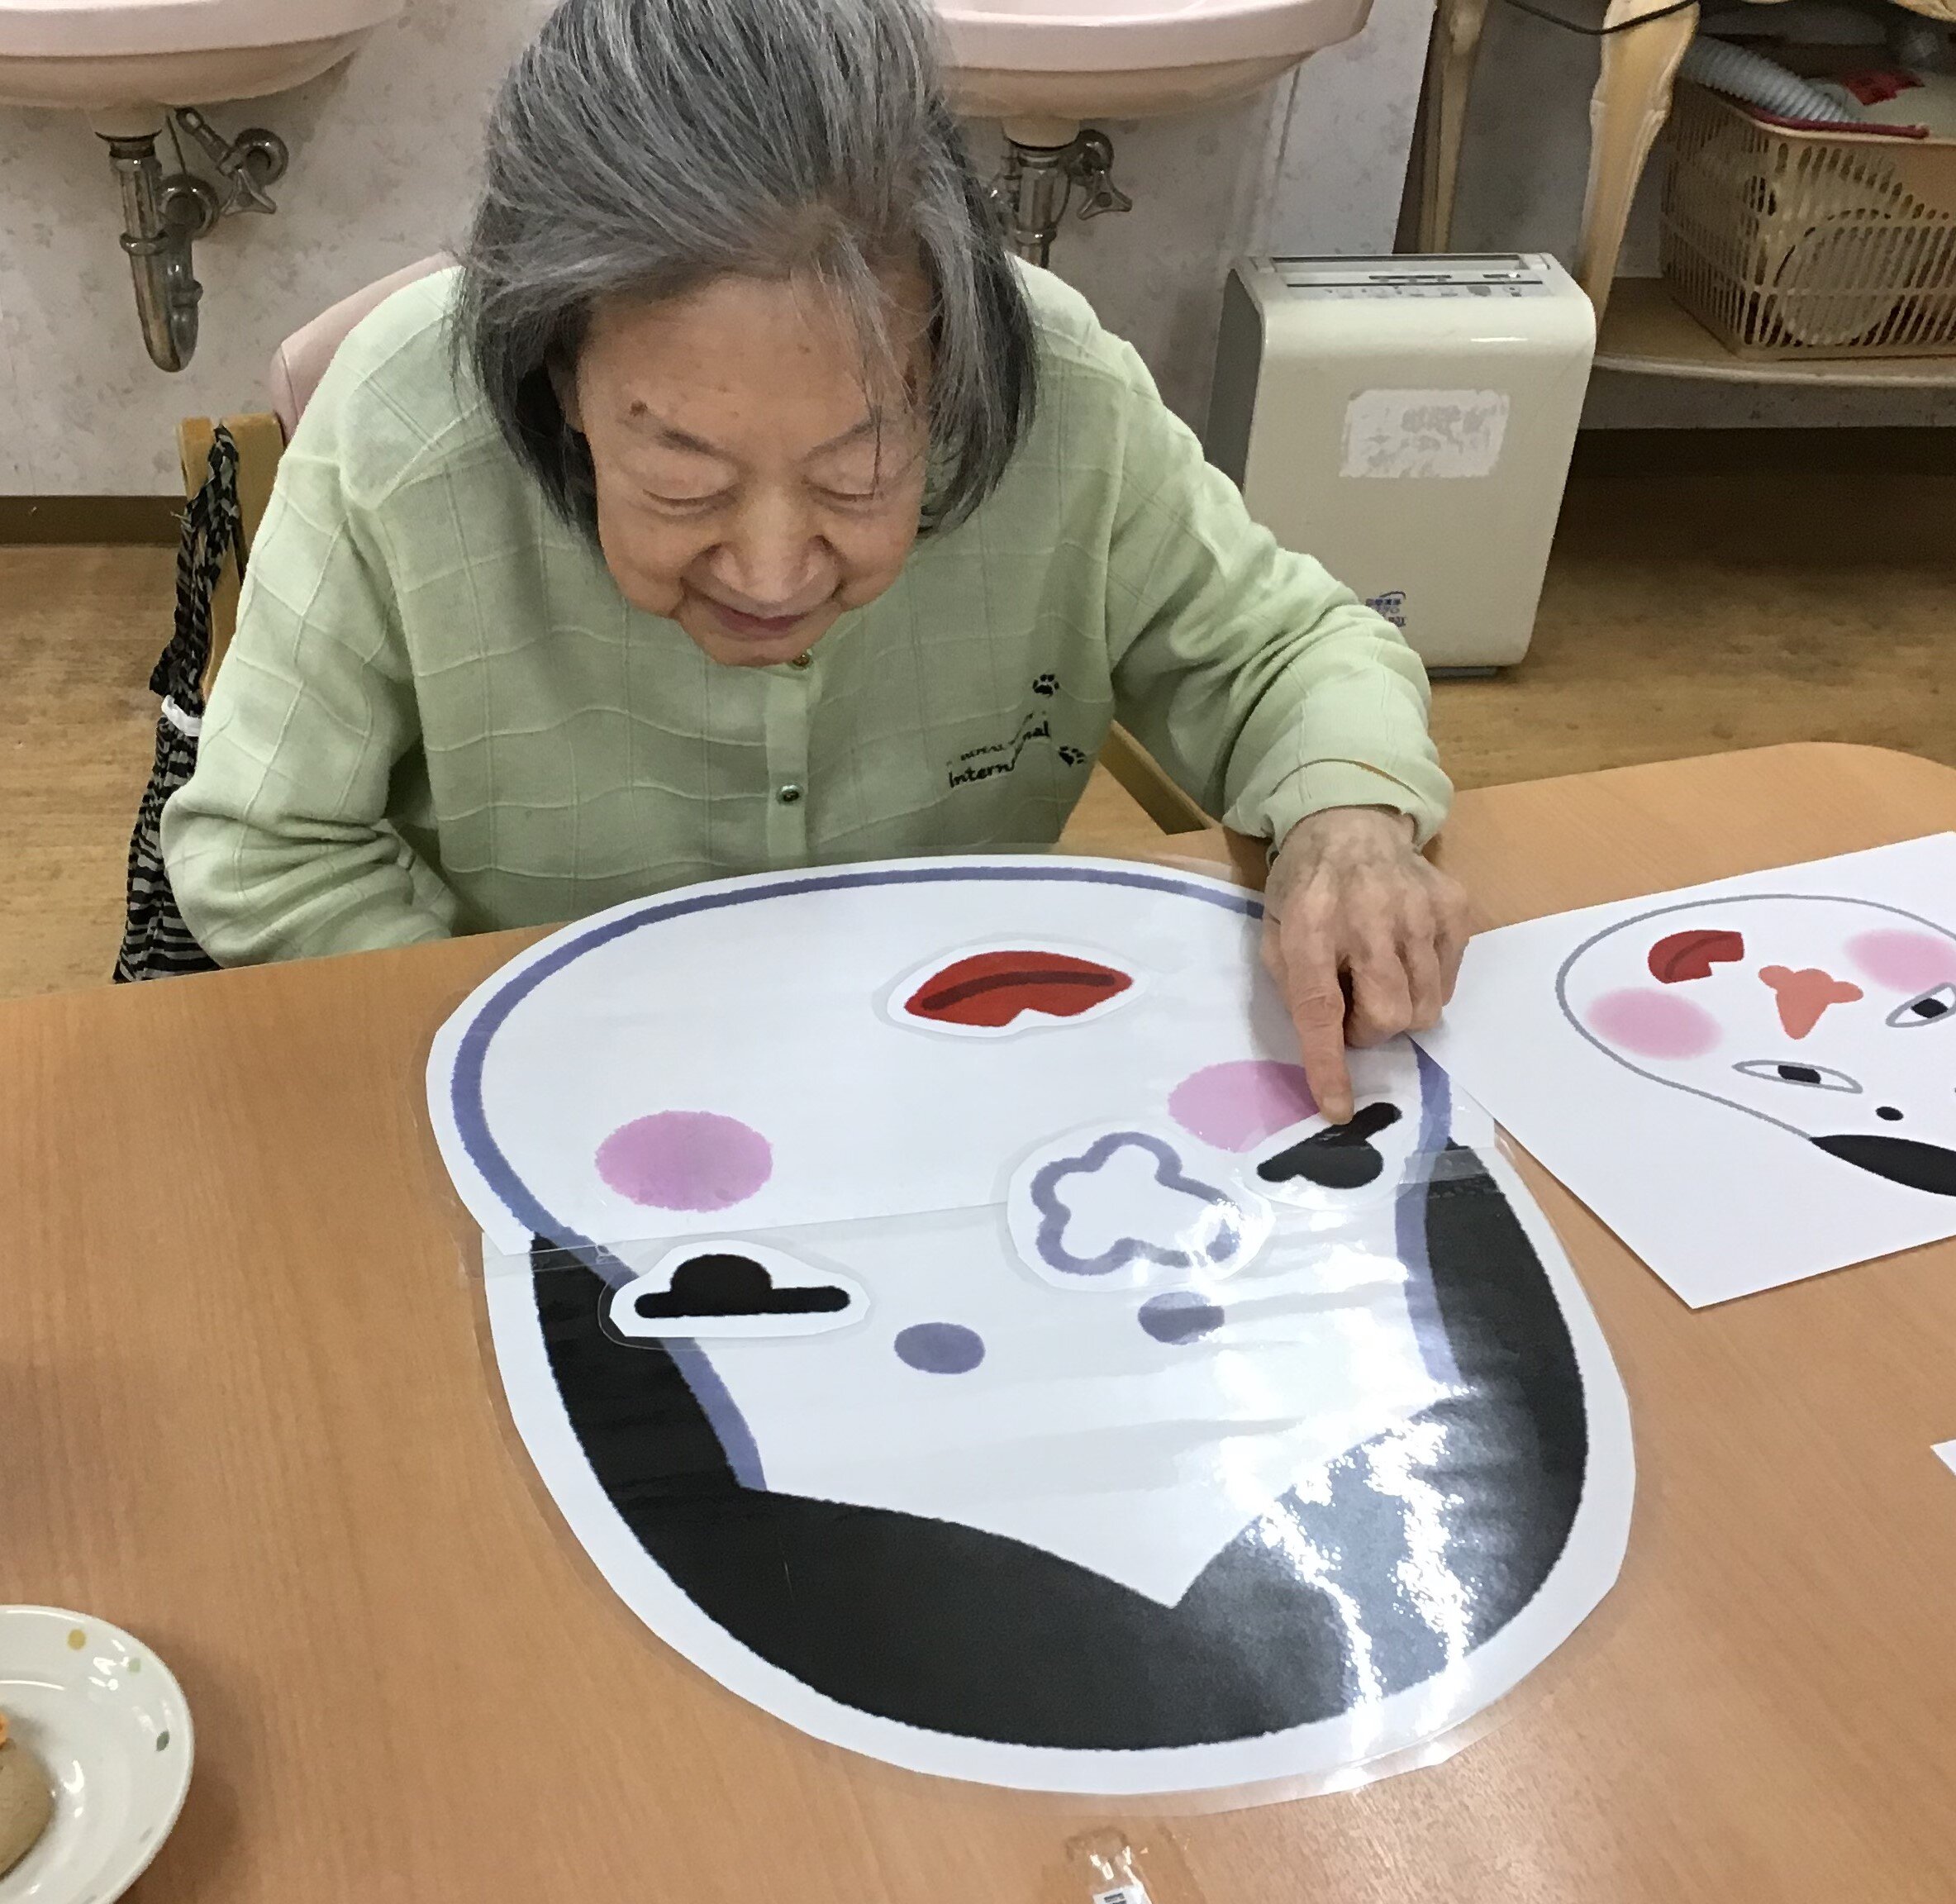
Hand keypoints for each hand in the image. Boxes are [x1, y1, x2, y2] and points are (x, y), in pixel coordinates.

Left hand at [1261, 806, 1470, 1123]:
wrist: (1352, 824)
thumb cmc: (1306, 890)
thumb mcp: (1276, 932)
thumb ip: (1295, 986)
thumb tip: (1324, 1050)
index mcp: (1312, 926)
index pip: (1321, 1008)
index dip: (1329, 1064)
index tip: (1337, 1107)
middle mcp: (1370, 917)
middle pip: (1389, 1016)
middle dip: (1369, 1032)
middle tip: (1353, 1011)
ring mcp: (1420, 910)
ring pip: (1427, 1008)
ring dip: (1399, 1012)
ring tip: (1379, 980)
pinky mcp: (1453, 908)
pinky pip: (1449, 983)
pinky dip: (1426, 986)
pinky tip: (1405, 957)